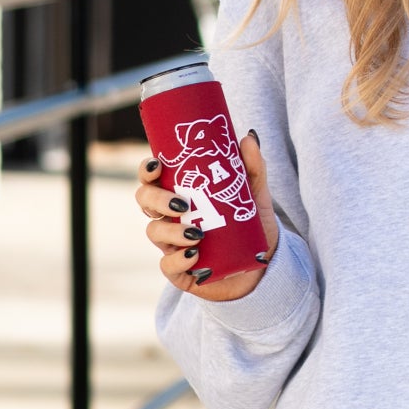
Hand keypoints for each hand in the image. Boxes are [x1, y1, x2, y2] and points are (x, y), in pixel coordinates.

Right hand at [135, 134, 278, 301]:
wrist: (262, 265)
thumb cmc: (251, 227)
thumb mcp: (254, 195)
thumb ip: (252, 168)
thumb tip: (247, 138)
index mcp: (180, 193)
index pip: (153, 178)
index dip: (147, 169)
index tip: (157, 165)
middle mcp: (170, 217)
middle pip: (145, 201)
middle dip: (157, 199)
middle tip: (182, 203)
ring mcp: (171, 243)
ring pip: (154, 231)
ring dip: (171, 231)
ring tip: (197, 233)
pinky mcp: (179, 270)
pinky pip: (168, 265)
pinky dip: (179, 259)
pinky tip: (194, 254)